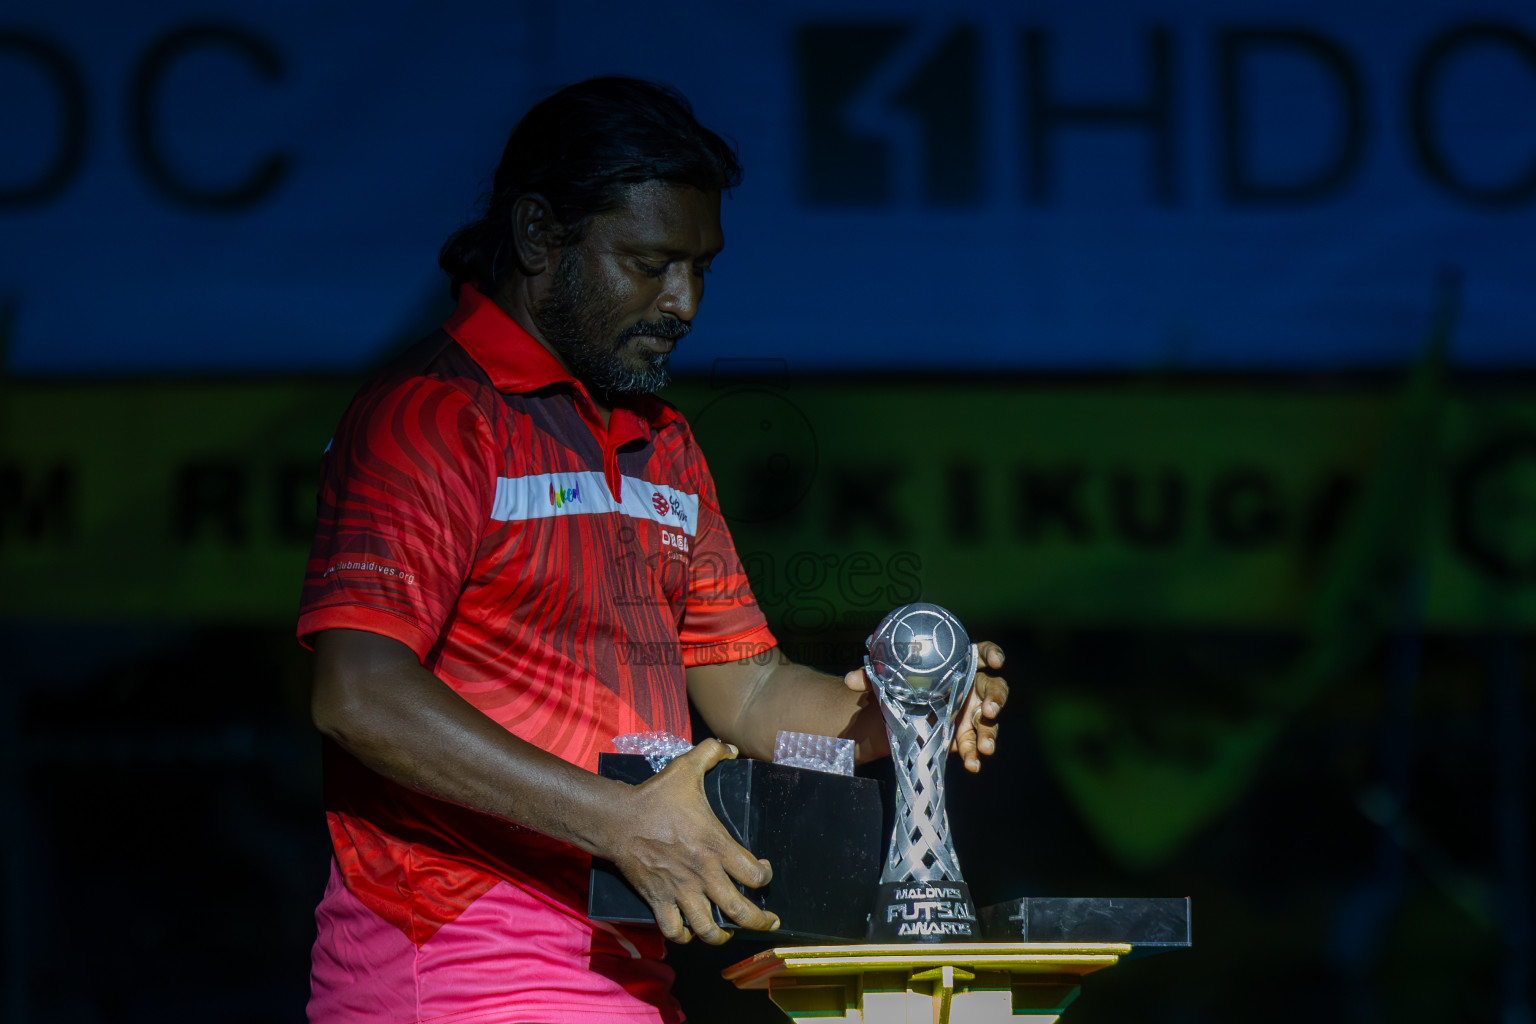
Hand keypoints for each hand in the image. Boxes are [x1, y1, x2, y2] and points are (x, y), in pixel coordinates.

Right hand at [606, 739, 780, 944]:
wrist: (618, 819)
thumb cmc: (655, 797)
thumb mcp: (686, 768)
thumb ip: (711, 753)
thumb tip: (731, 747)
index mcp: (717, 846)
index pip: (755, 875)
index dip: (765, 877)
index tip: (764, 872)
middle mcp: (703, 874)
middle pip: (740, 911)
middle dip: (759, 921)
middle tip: (767, 923)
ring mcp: (681, 891)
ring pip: (709, 930)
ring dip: (722, 936)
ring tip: (729, 934)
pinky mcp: (659, 900)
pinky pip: (674, 931)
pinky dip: (683, 936)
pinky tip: (689, 932)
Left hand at [843, 640, 1008, 772]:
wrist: (893, 715)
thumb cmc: (898, 686)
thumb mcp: (885, 678)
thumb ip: (871, 675)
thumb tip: (850, 679)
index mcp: (956, 665)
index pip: (981, 653)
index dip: (992, 654)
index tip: (996, 662)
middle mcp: (969, 688)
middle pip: (994, 688)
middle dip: (996, 699)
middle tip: (987, 710)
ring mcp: (969, 714)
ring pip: (989, 721)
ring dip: (990, 733)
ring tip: (985, 747)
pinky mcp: (964, 736)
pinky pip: (975, 745)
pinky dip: (974, 755)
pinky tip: (972, 764)